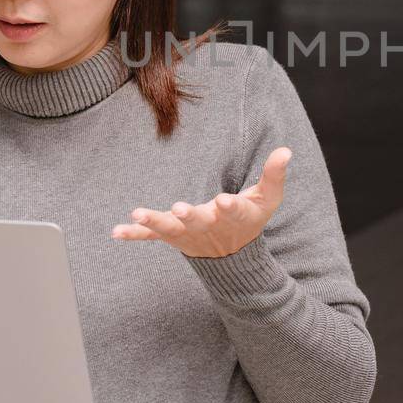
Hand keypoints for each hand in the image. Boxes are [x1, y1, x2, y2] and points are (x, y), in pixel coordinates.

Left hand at [113, 146, 291, 257]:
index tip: (224, 201)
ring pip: (170, 229)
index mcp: (234, 217)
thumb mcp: (267, 198)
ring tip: (138, 213)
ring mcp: (188, 233)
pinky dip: (135, 234)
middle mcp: (209, 226)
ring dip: (154, 222)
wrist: (231, 252)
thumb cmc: (250, 218)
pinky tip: (116, 231)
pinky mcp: (172, 235)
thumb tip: (286, 150)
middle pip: (199, 221)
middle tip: (179, 208)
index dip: (230, 207)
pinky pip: (151, 237)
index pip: (235, 211)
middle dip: (189, 215)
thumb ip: (274, 175)